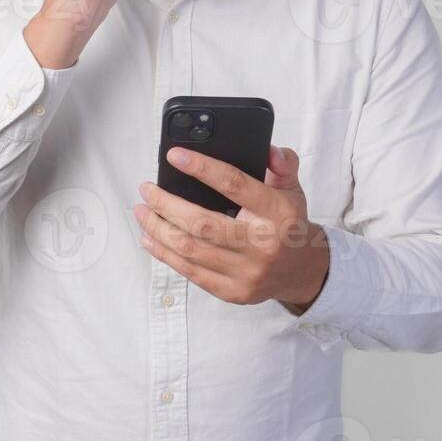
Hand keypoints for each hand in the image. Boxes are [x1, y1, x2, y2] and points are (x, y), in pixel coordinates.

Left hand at [133, 143, 330, 313]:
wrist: (301, 271)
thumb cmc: (288, 224)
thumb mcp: (292, 188)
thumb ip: (282, 164)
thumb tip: (268, 148)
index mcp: (277, 213)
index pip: (235, 185)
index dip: (202, 168)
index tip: (174, 156)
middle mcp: (262, 244)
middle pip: (202, 223)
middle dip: (166, 204)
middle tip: (146, 189)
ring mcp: (246, 272)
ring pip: (190, 250)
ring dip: (158, 228)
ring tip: (141, 211)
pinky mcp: (233, 292)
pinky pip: (190, 272)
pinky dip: (164, 254)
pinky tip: (149, 238)